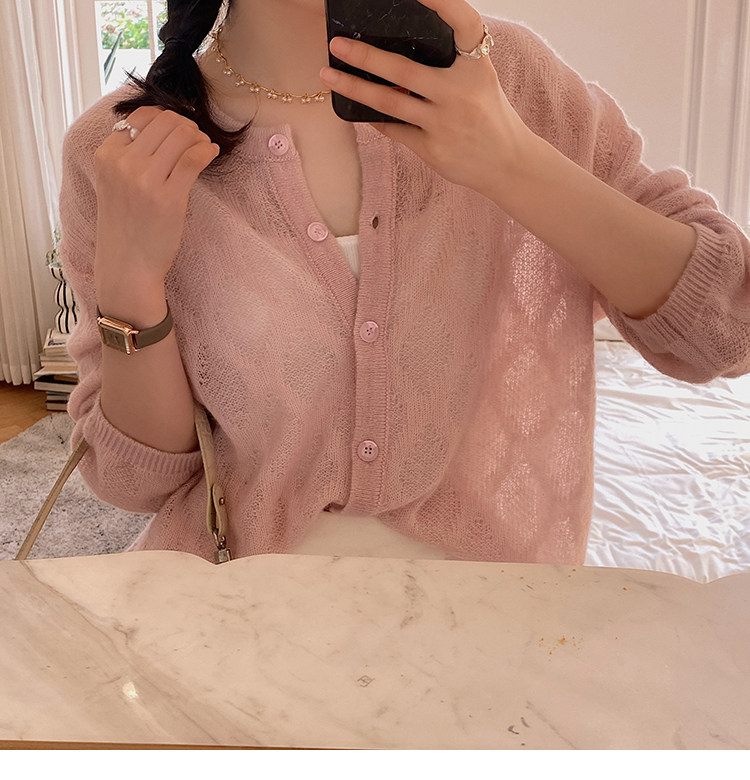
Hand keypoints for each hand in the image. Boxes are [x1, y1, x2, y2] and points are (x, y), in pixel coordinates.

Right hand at [93, 106, 219, 290]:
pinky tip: (211, 153)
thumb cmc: (125, 226)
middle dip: (186, 125)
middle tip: (196, 139)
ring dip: (199, 136)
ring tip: (204, 147)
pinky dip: (207, 150)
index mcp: (107, 155)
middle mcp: (124, 163)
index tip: (178, 130)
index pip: (141, 116)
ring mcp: (145, 180)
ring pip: (181, 135)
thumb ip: (129, 155)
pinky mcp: (169, 197)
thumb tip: (163, 126)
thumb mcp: (114, 183)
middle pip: (165, 122)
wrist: (127, 265)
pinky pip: (194, 158)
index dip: (166, 118)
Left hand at [319, 0, 531, 199]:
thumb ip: (449, 64)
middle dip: (365, 56)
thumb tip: (399, 47)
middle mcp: (460, 92)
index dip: (442, 1)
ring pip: (389, 102)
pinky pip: (394, 129)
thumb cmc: (488, 115)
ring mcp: (444, 123)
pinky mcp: (433, 149)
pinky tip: (354, 109)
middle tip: (336, 44)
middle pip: (404, 70)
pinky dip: (373, 117)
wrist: (508, 163)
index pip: (463, 23)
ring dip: (355, 88)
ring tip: (329, 76)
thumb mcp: (478, 80)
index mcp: (476, 66)